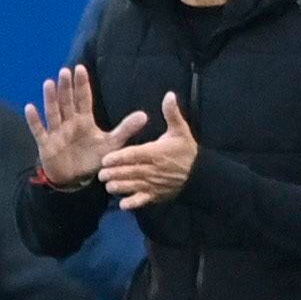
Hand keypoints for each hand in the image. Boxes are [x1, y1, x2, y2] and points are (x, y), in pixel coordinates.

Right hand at [24, 65, 146, 188]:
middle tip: (65, 71)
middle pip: (67, 102)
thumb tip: (145, 115)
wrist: (75, 179)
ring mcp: (56, 133)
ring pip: (53, 112)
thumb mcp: (111, 144)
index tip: (80, 69)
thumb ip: (125, 129)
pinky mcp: (46, 144)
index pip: (83, 99)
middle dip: (66, 88)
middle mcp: (69, 123)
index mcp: (84, 121)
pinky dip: (34, 120)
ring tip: (49, 83)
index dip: (81, 85)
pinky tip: (30, 107)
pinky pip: (39, 131)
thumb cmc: (92, 158)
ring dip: (50, 99)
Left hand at [97, 91, 197, 209]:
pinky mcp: (156, 195)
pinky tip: (123, 205)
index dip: (119, 157)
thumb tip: (169, 94)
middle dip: (114, 173)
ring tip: (108, 187)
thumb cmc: (186, 150)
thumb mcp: (180, 130)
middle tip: (100, 174)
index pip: (134, 155)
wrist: (200, 174)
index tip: (106, 159)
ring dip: (120, 187)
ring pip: (133, 187)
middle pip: (130, 172)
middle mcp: (153, 170)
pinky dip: (134, 203)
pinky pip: (143, 201)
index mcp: (155, 153)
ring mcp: (154, 184)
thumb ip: (172, 113)